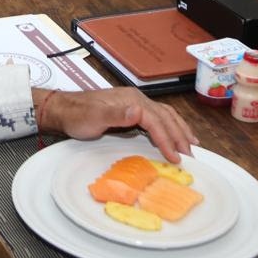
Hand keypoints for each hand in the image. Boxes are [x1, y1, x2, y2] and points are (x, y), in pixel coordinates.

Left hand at [35, 87, 196, 163]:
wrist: (65, 108)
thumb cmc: (78, 115)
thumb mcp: (95, 116)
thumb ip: (117, 114)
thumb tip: (139, 111)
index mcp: (132, 100)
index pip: (156, 121)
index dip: (167, 139)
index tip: (175, 157)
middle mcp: (137, 99)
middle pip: (165, 117)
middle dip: (179, 136)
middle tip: (191, 156)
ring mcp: (136, 103)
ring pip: (166, 115)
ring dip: (180, 129)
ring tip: (192, 144)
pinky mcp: (133, 110)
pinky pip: (159, 117)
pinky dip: (171, 125)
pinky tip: (175, 133)